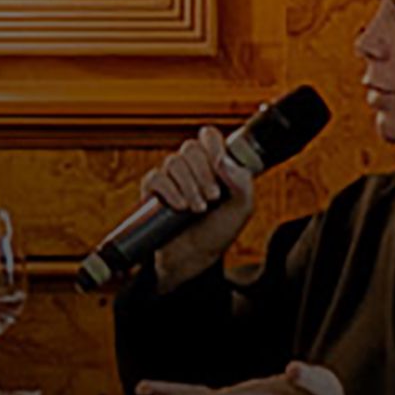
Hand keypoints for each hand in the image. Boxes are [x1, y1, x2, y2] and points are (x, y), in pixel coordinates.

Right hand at [133, 123, 255, 290]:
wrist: (194, 258)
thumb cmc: (217, 231)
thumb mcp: (241, 209)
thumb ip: (242, 182)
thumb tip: (223, 160)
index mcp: (213, 164)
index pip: (208, 136)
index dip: (213, 144)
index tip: (220, 166)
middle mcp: (190, 166)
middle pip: (191, 147)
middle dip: (204, 173)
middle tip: (213, 197)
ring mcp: (170, 177)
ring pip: (174, 162)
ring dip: (189, 186)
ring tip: (198, 209)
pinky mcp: (152, 190)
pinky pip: (156, 177)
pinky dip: (170, 191)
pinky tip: (181, 207)